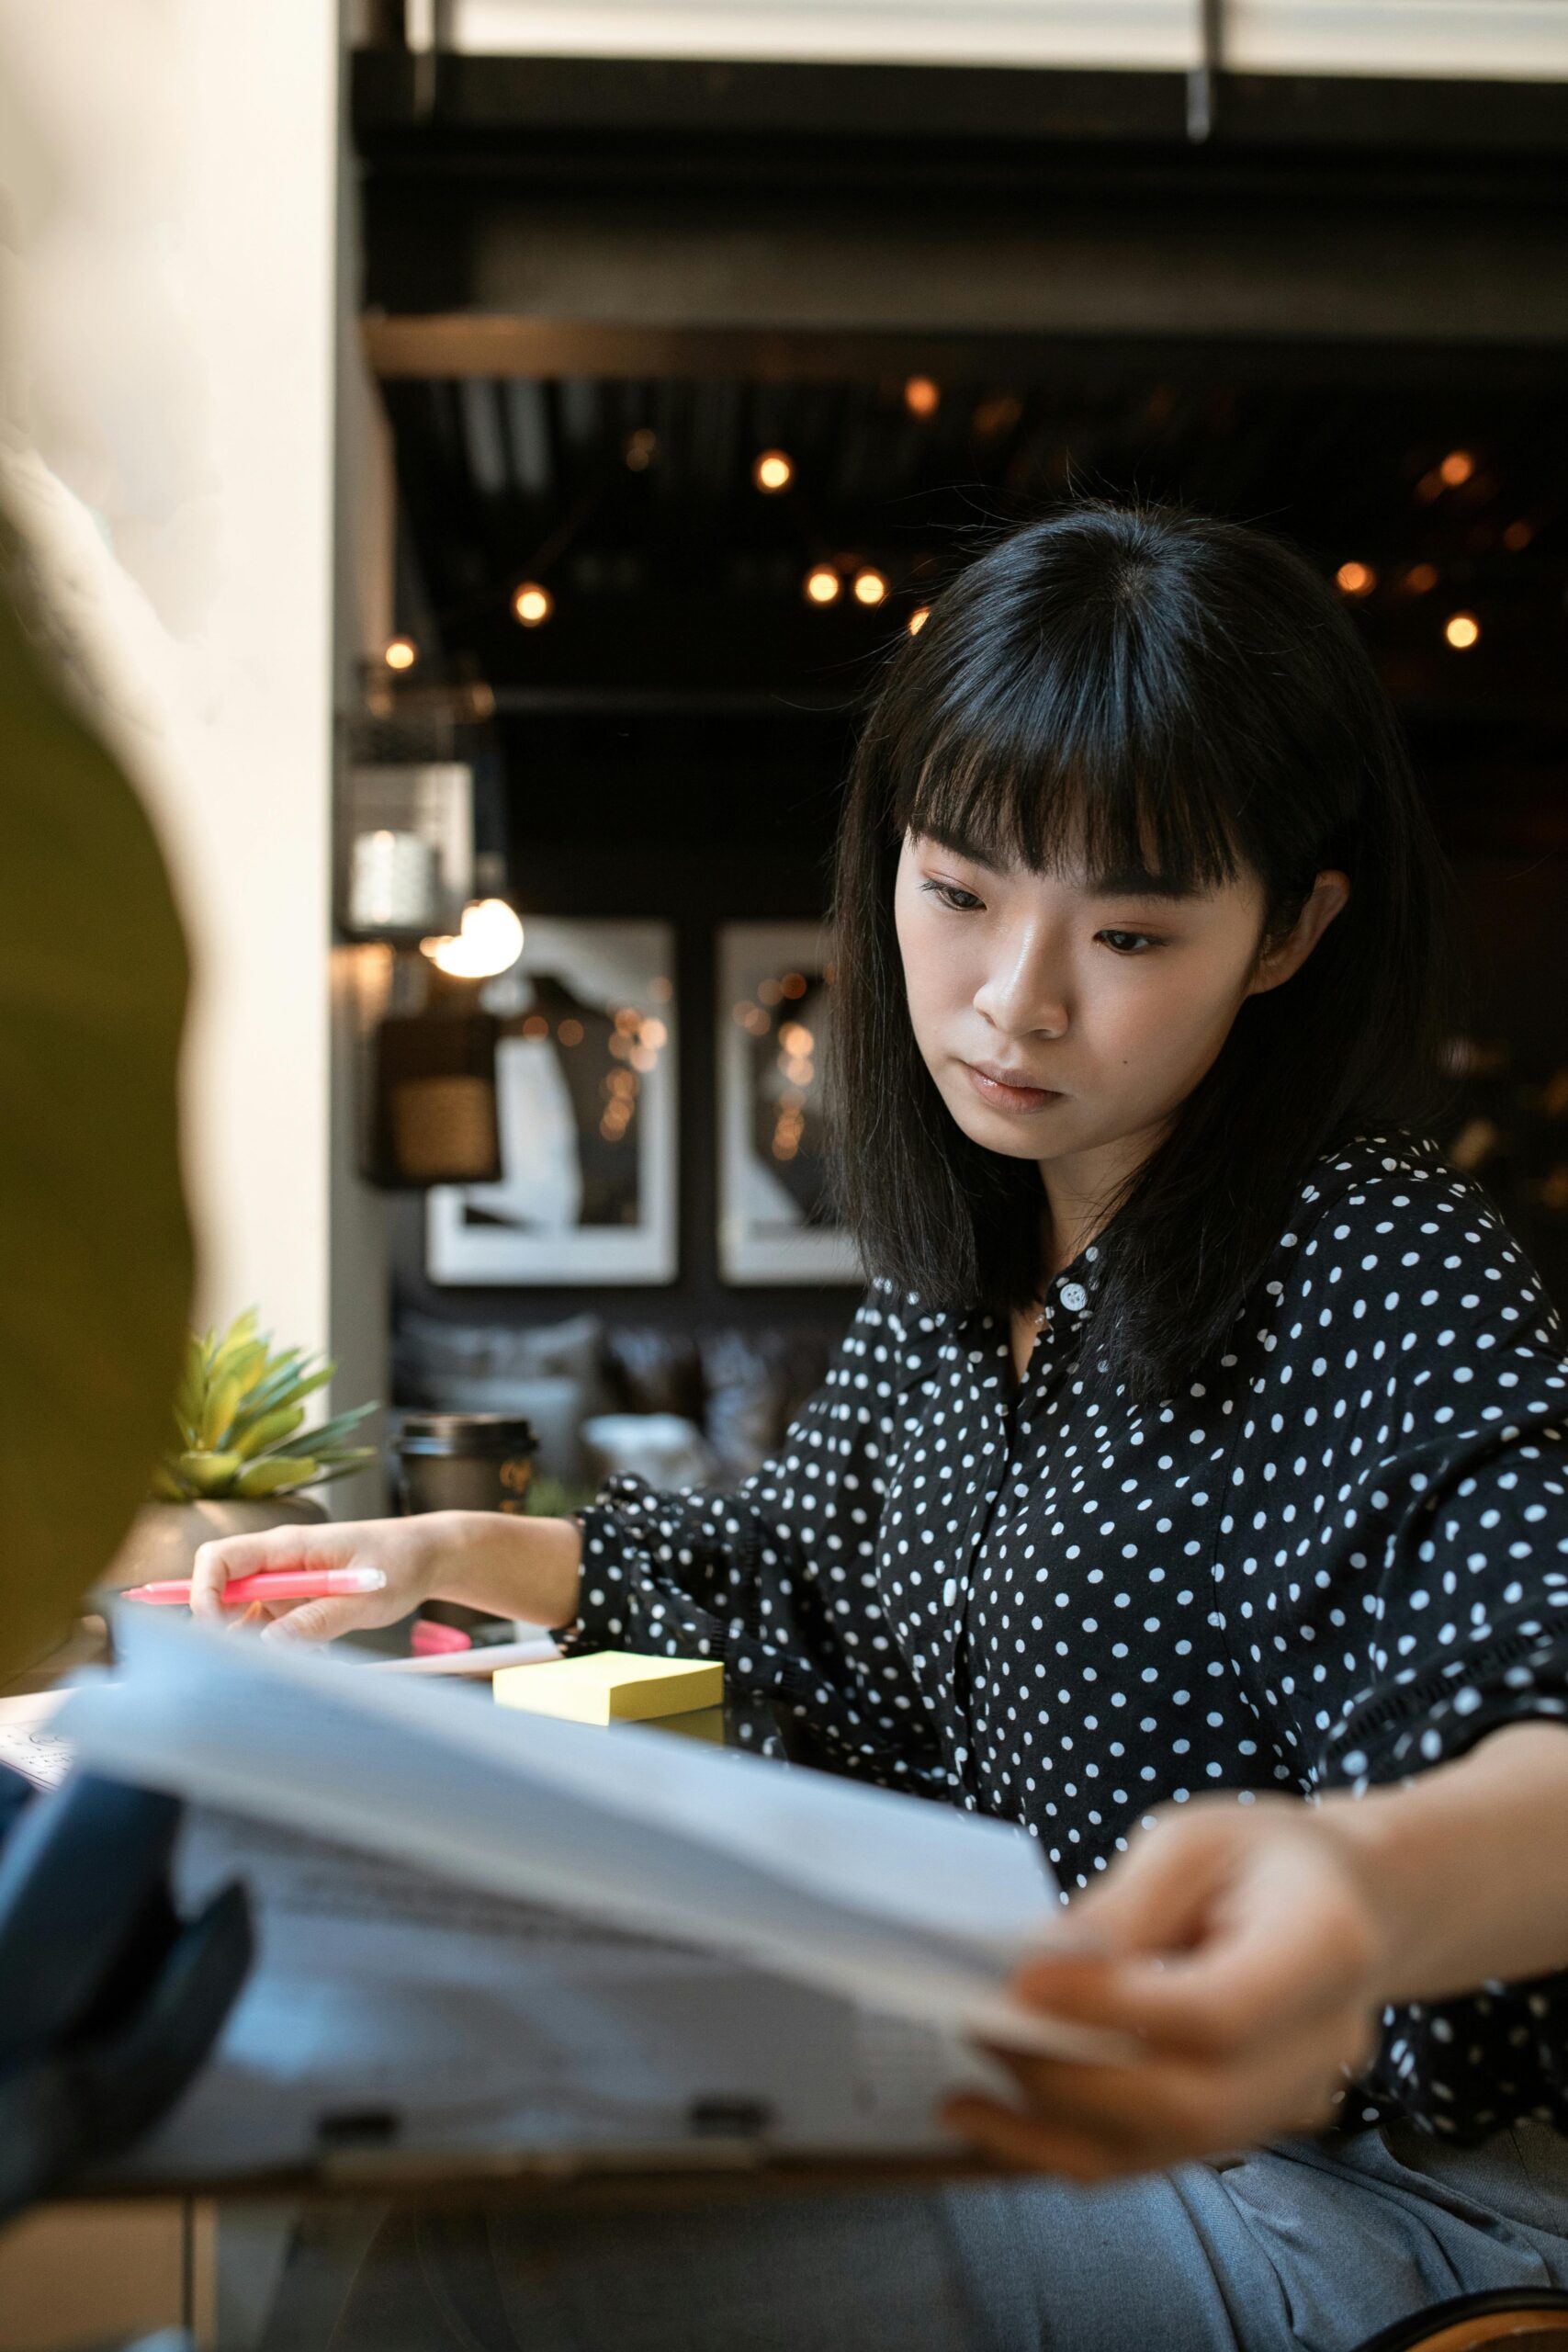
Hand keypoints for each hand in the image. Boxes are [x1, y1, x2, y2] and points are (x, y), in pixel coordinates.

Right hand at [189, 1513, 453, 1641]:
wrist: (427, 1556)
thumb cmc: (400, 1563)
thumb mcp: (364, 1598)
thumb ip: (318, 1620)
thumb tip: (268, 1644)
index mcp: (288, 1546)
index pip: (220, 1559)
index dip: (203, 1592)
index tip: (214, 1630)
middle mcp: (278, 1563)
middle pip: (221, 1591)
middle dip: (222, 1629)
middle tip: (247, 1663)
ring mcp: (285, 1584)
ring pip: (244, 1618)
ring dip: (256, 1647)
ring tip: (297, 1662)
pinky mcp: (296, 1603)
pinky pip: (270, 1630)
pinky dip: (282, 1650)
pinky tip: (315, 1659)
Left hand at [942, 1796, 1385, 2179]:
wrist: (1357, 1908)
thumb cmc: (1268, 1858)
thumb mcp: (1196, 1841)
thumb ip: (1126, 1905)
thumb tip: (1042, 1964)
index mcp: (1324, 1949)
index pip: (1217, 2011)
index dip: (1113, 2009)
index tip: (1023, 1984)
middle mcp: (1322, 2048)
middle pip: (1194, 2104)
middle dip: (1071, 2082)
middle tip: (980, 2036)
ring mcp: (1293, 2104)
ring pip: (1168, 2150)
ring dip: (1056, 2136)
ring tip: (964, 2102)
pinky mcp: (1250, 2130)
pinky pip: (1158, 2159)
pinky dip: (1072, 2152)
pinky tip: (1002, 2129)